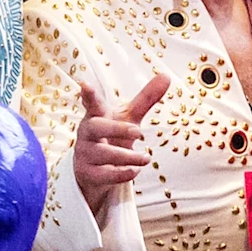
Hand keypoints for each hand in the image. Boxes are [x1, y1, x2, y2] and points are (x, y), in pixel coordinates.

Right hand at [72, 75, 169, 214]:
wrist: (97, 169)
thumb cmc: (113, 136)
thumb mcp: (129, 117)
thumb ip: (146, 98)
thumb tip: (166, 76)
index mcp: (97, 115)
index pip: (92, 103)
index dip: (89, 95)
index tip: (85, 85)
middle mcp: (87, 133)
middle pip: (95, 127)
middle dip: (117, 129)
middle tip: (139, 132)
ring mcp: (85, 154)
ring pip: (104, 153)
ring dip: (129, 156)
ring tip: (147, 158)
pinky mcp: (88, 173)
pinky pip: (105, 174)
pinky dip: (123, 173)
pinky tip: (135, 170)